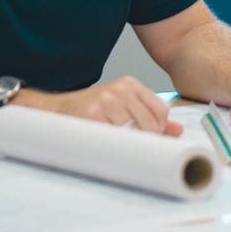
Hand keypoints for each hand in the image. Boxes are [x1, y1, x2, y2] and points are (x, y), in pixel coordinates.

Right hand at [35, 76, 181, 135]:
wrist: (53, 110)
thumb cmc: (90, 111)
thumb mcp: (121, 106)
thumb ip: (148, 115)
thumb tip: (177, 131)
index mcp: (130, 84)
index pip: (161, 109)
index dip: (160, 128)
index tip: (151, 137)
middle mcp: (120, 89)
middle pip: (151, 121)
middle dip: (148, 138)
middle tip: (135, 146)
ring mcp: (106, 100)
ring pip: (136, 130)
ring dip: (132, 143)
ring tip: (120, 145)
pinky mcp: (93, 113)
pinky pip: (116, 136)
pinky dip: (116, 144)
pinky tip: (108, 144)